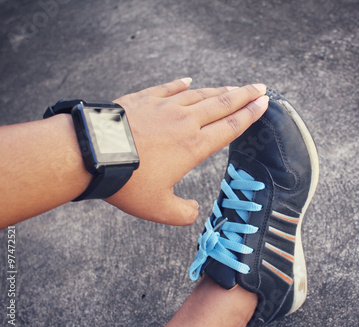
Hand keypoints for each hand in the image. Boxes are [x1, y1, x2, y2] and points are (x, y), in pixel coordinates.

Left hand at [105, 78, 268, 225]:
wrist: (93, 154)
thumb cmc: (127, 182)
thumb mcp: (158, 208)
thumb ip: (182, 213)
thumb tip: (193, 212)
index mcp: (194, 146)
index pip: (230, 127)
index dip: (250, 115)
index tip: (264, 104)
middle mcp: (185, 122)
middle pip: (223, 105)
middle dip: (245, 96)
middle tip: (260, 88)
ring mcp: (165, 107)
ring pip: (200, 95)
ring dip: (219, 90)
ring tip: (233, 87)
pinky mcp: (145, 99)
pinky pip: (169, 88)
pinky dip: (181, 84)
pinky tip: (188, 80)